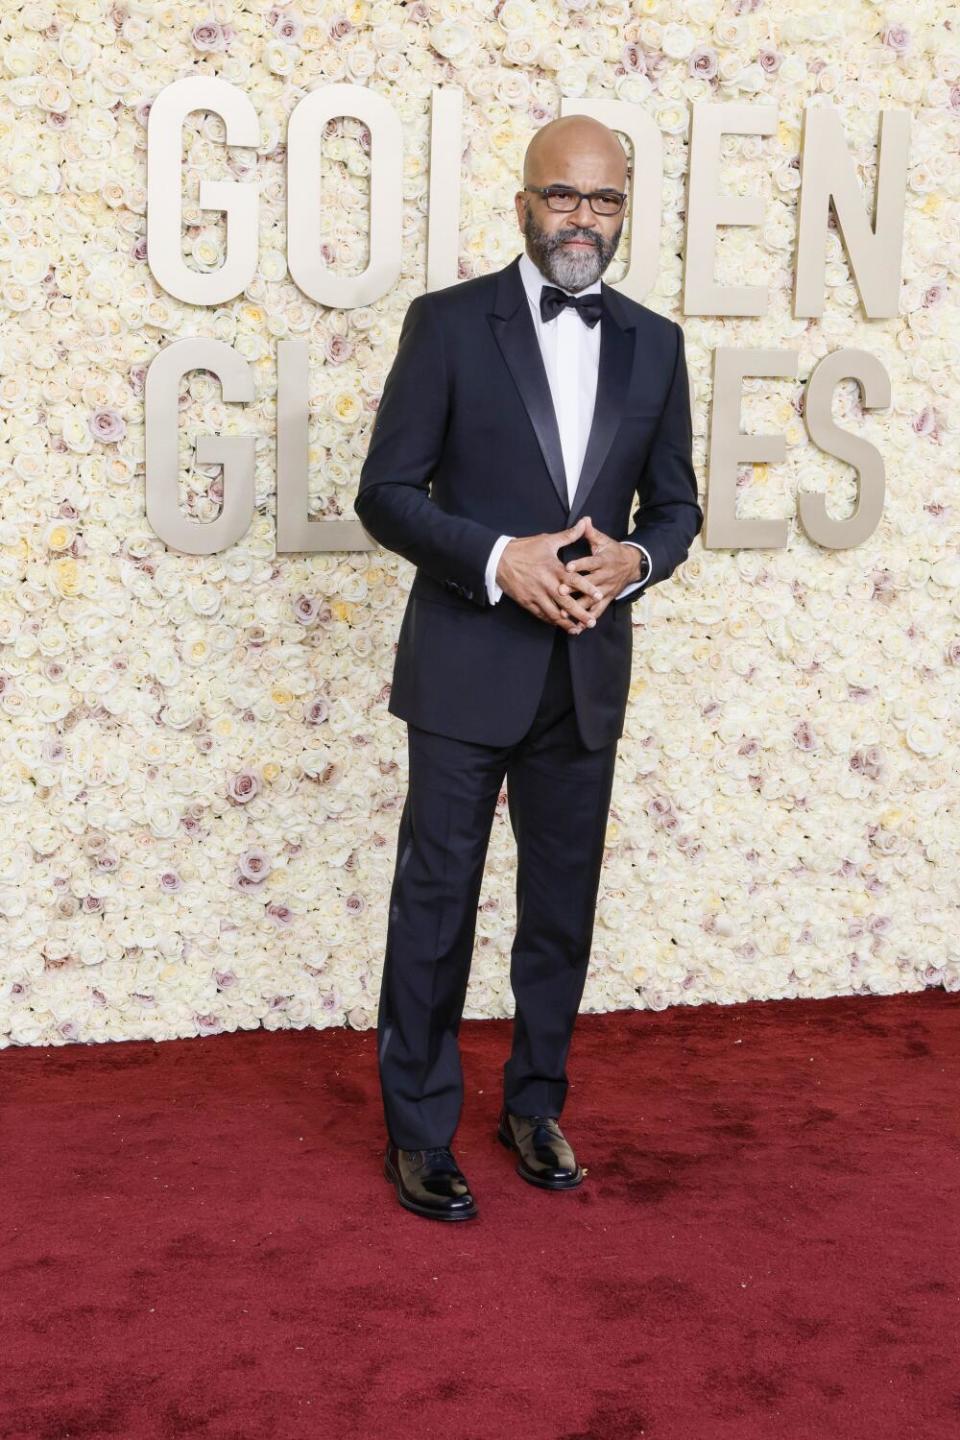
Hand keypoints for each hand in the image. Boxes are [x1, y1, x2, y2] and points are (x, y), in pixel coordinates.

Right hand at [495, 516, 604, 634]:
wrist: (498, 559)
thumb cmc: (524, 548)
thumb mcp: (547, 540)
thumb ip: (569, 535)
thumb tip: (585, 522)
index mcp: (553, 569)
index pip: (574, 581)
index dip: (587, 588)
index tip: (598, 596)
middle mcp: (546, 584)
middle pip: (566, 602)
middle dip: (580, 613)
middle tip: (592, 622)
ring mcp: (535, 595)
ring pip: (553, 613)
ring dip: (566, 622)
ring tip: (577, 629)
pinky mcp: (526, 602)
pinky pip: (541, 615)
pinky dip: (551, 621)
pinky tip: (559, 624)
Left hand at [558, 517, 641, 630]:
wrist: (632, 565)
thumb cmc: (612, 551)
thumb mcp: (603, 541)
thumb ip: (590, 533)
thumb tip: (584, 519)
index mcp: (602, 561)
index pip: (589, 562)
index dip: (579, 564)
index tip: (568, 567)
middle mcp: (604, 576)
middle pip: (588, 583)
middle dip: (574, 589)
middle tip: (560, 592)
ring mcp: (606, 590)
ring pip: (591, 600)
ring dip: (578, 607)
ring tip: (564, 613)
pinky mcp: (607, 600)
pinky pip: (597, 611)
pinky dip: (588, 620)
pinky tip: (577, 627)